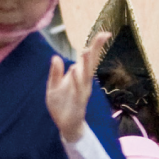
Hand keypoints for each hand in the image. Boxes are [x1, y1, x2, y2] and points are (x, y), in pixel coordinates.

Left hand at [48, 30, 107, 144]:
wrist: (65, 125)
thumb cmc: (61, 105)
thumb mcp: (53, 87)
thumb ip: (55, 73)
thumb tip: (56, 57)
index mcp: (78, 76)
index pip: (88, 59)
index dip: (96, 46)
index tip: (104, 33)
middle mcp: (83, 82)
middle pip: (91, 63)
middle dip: (96, 50)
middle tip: (103, 35)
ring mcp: (82, 92)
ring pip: (85, 75)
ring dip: (86, 63)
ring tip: (85, 51)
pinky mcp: (77, 102)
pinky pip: (77, 90)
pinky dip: (76, 80)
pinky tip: (74, 70)